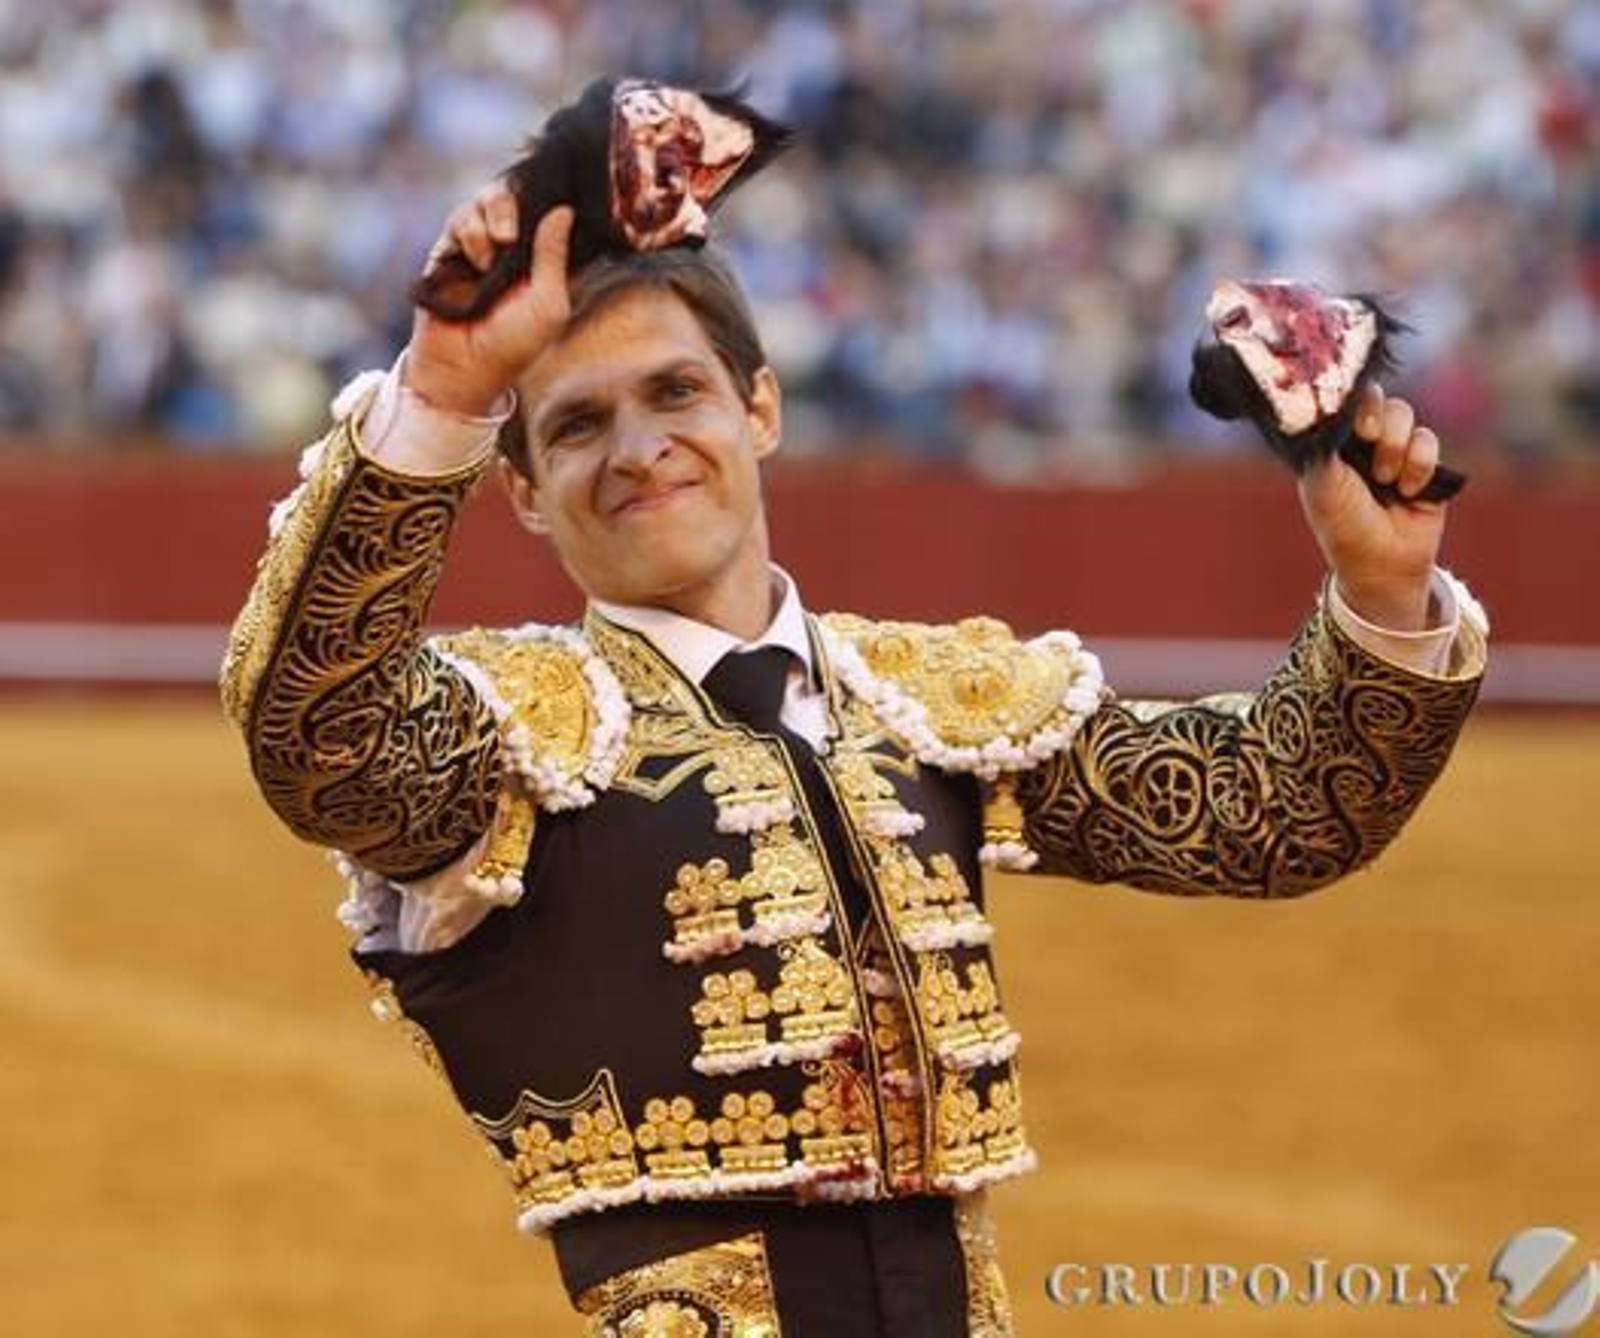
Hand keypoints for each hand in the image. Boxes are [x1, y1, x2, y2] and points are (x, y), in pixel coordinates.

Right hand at [405, 188, 574, 416]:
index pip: (548, 211)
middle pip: (515, 196)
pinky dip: (470, 234)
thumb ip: (554, 256)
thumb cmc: (512, 346)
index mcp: (542, 260)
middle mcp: (512, 248)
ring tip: (491, 259)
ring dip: (491, 221)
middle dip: (512, 205)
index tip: (551, 197)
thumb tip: (564, 210)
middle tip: (510, 236)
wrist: (462, 366)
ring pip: (486, 201)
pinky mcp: (450, 249)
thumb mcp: (548, 304)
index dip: (548, 199)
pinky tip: (476, 263)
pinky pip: (461, 217)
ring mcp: (481, 246)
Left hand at [1296, 384, 1446, 631]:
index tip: (1352, 420)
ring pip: (1404, 414)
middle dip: (1376, 419)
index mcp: (1334, 444)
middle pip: (1378, 400)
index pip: (1344, 402)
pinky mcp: (1426, 464)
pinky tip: (1407, 491)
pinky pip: (1428, 439)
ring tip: (1385, 478)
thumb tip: (1324, 409)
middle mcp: (1364, 442)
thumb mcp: (1322, 486)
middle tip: (1368, 437)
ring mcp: (1396, 451)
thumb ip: (1321, 447)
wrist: (1382, 563)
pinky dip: (1418, 463)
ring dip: (1395, 445)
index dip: (1352, 401)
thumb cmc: (1342, 526)